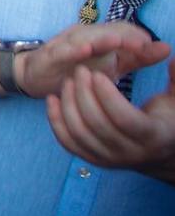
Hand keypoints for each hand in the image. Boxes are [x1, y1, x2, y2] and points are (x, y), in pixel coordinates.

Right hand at [15, 22, 169, 98]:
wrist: (34, 76)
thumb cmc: (75, 69)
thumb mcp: (110, 66)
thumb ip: (136, 58)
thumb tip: (166, 47)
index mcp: (100, 38)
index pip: (123, 30)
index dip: (138, 37)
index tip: (156, 48)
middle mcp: (84, 36)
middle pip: (108, 30)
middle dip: (126, 36)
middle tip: (143, 44)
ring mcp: (66, 44)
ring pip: (87, 36)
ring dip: (103, 38)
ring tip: (119, 41)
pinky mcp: (50, 55)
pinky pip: (63, 50)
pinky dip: (74, 49)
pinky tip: (86, 50)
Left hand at [47, 61, 174, 182]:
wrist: (159, 152)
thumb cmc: (168, 119)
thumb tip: (174, 56)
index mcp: (152, 136)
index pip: (124, 118)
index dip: (107, 95)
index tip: (96, 73)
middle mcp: (130, 152)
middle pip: (98, 124)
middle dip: (84, 94)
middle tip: (79, 71)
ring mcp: (109, 159)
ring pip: (79, 134)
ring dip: (68, 104)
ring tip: (68, 81)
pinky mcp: (93, 159)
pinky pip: (68, 143)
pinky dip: (56, 121)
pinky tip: (53, 99)